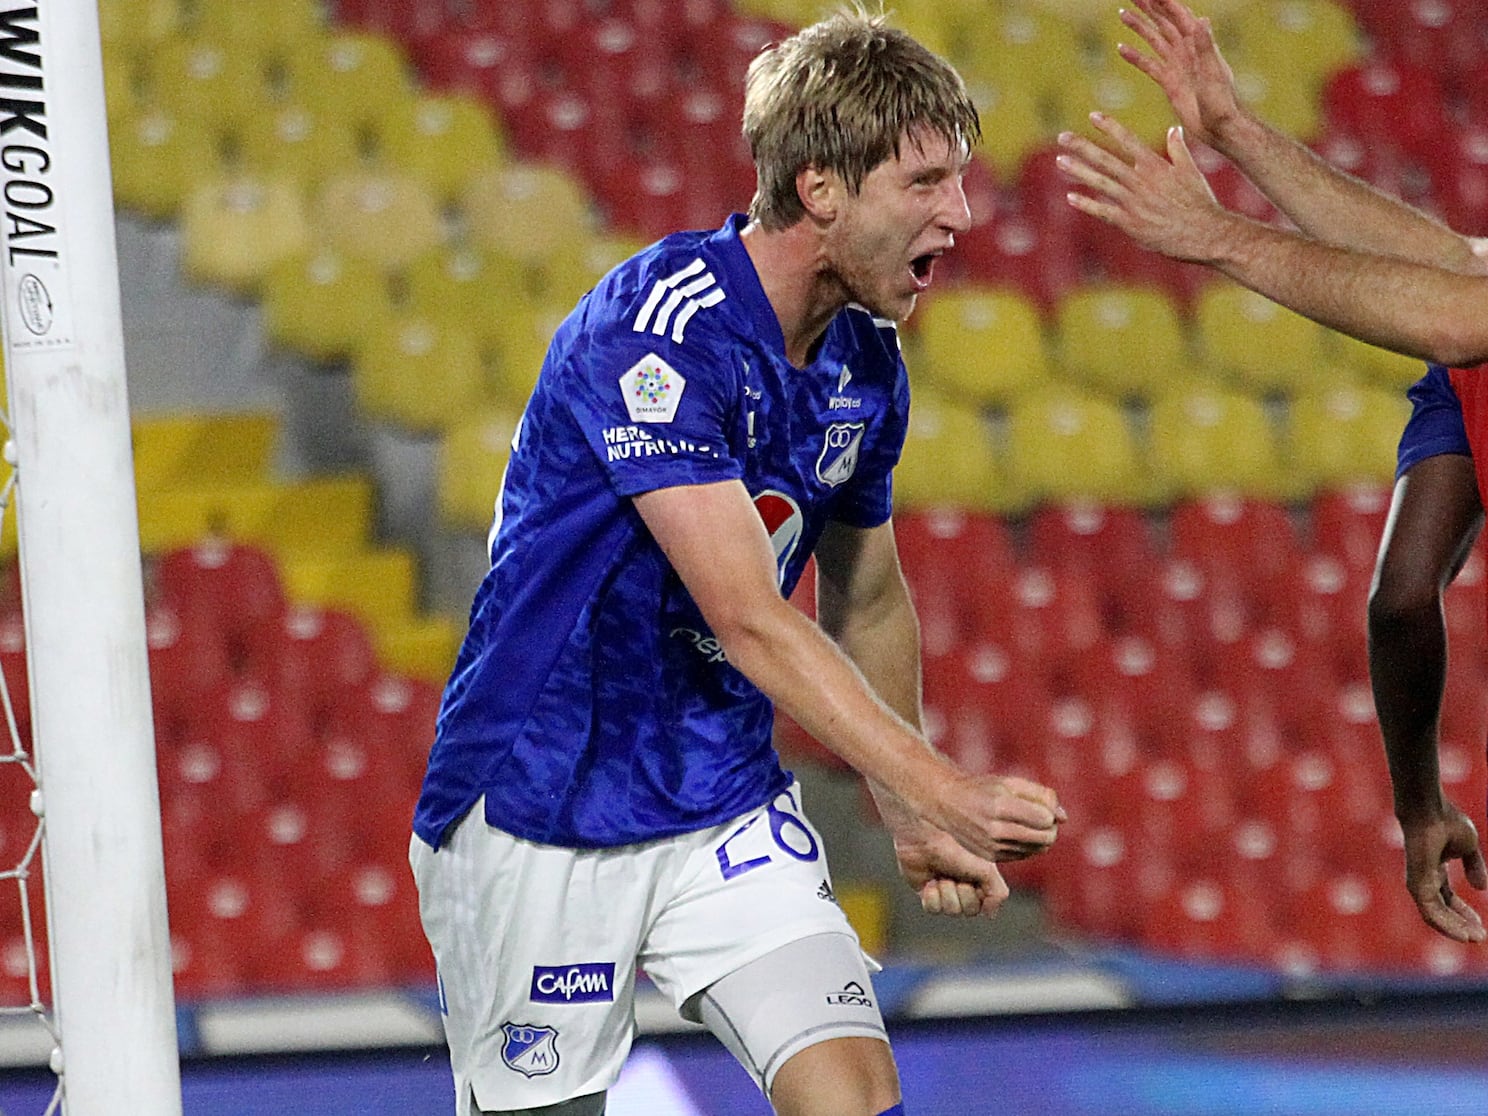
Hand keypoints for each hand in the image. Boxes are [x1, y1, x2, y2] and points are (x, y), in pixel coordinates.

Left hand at [891, 823, 1009, 917]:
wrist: (925, 838)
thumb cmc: (956, 848)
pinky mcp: (927, 893)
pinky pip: (933, 909)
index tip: (973, 878)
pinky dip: (931, 896)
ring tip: (942, 874)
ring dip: (946, 891)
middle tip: (955, 874)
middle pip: (968, 910)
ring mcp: (945, 891)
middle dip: (962, 892)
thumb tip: (990, 915)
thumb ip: (998, 893)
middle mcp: (963, 887)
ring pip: (951, 911)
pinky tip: (930, 880)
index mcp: (979, 881)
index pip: (985, 906)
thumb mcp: (986, 869)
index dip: (978, 895)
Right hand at [934, 771, 1065, 864]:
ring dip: (1042, 838)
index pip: (1045, 818)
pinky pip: (1023, 855)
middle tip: (1045, 819)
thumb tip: (1063, 817)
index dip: (1050, 812)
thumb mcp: (1009, 782)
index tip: (1043, 807)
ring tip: (1033, 826)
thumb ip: (1040, 794)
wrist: (946, 805)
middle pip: (1045, 837)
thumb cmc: (981, 789)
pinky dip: (1028, 846)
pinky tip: (1019, 834)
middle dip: (1052, 828)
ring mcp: (992, 847)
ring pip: (1037, 849)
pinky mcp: (990, 858)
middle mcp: (995, 829)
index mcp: (999, 806)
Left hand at [1058, 117, 1229, 264]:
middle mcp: (1141, 181)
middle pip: (1106, 159)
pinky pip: (1103, 211)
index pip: (1128, 140)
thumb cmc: (1200, 202)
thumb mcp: (1191, 171)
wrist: (1204, 233)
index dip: (1110, 127)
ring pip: (1100, 182)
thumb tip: (1173, 129)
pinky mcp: (1130, 223)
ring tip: (1060, 160)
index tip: (1093, 115)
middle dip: (1083, 146)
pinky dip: (1087, 204)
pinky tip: (1070, 197)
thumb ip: (1178, 149)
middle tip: (1063, 136)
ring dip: (1079, 171)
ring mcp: (1133, 202)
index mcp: (1155, 166)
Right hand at [1116, 0, 1243, 150]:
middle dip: (1149, 8)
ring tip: (1122, 14)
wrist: (1219, 128)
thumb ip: (1206, 47)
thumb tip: (1200, 20)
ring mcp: (1177, 66)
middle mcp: (1187, 51)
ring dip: (1139, 27)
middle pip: (1164, 23)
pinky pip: (1149, 65)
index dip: (1165, 3)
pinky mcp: (1169, 83)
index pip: (1179, 17)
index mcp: (1198, 45)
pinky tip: (1122, 49)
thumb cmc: (1222, 102)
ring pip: (1155, 40)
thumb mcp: (1213, 73)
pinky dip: (1136, 57)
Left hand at [1400, 803, 1487, 942]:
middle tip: (1479, 937)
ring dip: (1455, 929)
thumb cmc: (1446, 820)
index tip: (1480, 926)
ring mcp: (1418, 882)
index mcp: (1434, 869)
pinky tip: (1462, 934)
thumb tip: (1481, 888)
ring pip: (1435, 916)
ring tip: (1473, 938)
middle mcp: (1424, 878)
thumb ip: (1474, 866)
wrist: (1430, 811)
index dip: (1464, 913)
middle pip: (1442, 910)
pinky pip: (1430, 913)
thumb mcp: (1468, 846)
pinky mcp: (1416, 884)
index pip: (1447, 898)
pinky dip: (1446, 925)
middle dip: (1461, 924)